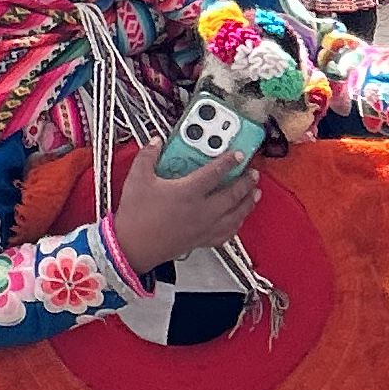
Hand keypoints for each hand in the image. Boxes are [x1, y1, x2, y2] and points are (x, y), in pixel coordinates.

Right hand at [112, 144, 259, 279]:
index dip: (229, 161)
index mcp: (188, 192)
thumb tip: (156, 142)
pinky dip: (237, 224)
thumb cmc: (136, 216)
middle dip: (246, 181)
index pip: (216, 172)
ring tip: (255, 193)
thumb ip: (148, 156)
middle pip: (233, 194)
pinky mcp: (201, 241)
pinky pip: (227, 233)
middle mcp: (201, 210)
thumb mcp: (137, 179)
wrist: (133, 247)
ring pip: (236, 214)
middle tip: (253, 173)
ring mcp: (204, 227)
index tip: (238, 154)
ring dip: (248, 203)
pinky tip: (239, 220)